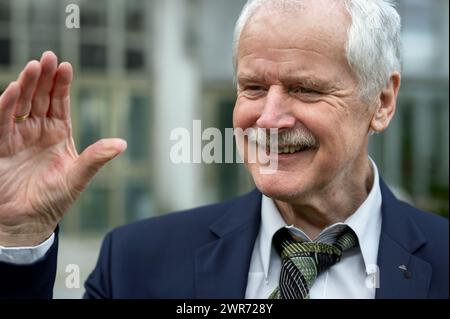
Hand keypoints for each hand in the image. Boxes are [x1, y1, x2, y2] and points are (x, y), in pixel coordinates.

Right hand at [0, 52, 126, 246]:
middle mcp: (38, 130)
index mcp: (58, 133)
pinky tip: (13, 90)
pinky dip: (6, 105)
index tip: (66, 66)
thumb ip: (96, 158)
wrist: (27, 221)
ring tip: (34, 66)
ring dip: (26, 85)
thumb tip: (122, 144)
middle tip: (48, 57)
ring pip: (21, 104)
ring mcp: (18, 136)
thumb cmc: (54, 200)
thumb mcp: (78, 177)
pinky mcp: (0, 145)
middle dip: (44, 77)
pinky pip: (2, 121)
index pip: (59, 103)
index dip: (62, 85)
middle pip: (40, 97)